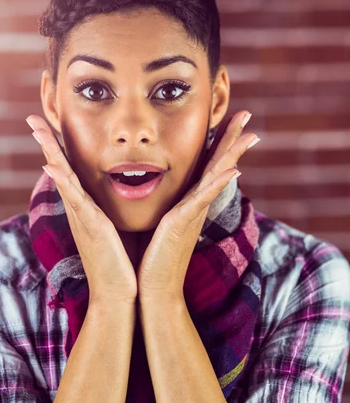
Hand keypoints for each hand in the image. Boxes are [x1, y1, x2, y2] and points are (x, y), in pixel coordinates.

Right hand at [26, 115, 137, 306]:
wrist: (117, 294)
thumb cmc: (119, 263)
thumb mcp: (114, 230)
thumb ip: (110, 212)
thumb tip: (119, 197)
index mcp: (86, 208)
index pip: (71, 171)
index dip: (60, 148)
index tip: (52, 124)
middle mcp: (79, 210)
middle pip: (60, 168)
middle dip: (47, 142)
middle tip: (33, 117)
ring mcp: (82, 217)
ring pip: (62, 177)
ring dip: (50, 152)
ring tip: (37, 129)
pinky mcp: (91, 226)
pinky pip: (74, 199)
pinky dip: (62, 180)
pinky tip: (51, 163)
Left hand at [137, 111, 259, 298]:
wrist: (154, 289)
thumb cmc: (153, 258)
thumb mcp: (159, 225)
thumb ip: (165, 208)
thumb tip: (160, 195)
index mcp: (188, 203)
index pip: (206, 167)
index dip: (218, 143)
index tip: (227, 120)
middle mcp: (195, 206)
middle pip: (218, 165)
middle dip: (231, 139)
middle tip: (245, 114)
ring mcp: (192, 215)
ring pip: (217, 177)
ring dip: (232, 154)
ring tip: (249, 133)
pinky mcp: (183, 224)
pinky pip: (203, 200)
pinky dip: (218, 183)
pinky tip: (233, 169)